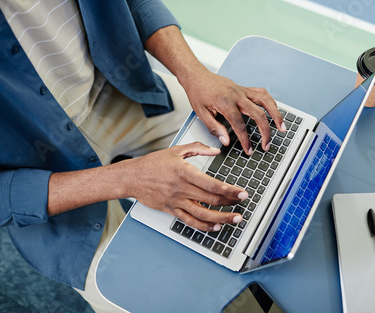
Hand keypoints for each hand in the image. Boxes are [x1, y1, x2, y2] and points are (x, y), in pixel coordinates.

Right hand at [123, 142, 247, 230]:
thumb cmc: (152, 163)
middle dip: (230, 203)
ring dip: (221, 218)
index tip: (242, 192)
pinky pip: (190, 222)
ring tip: (234, 219)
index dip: (230, 190)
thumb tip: (215, 150)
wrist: (131, 177)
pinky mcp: (171, 210)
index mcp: (185, 172)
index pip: (212, 184)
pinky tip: (215, 227)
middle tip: (243, 203)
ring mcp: (176, 201)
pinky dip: (204, 226)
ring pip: (203, 214)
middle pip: (211, 200)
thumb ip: (198, 148)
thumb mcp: (176, 150)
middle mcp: (182, 189)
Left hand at [181, 69, 285, 154]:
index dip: (246, 140)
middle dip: (265, 132)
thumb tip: (226, 141)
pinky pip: (262, 93)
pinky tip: (274, 111)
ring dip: (276, 114)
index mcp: (225, 103)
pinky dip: (270, 102)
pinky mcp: (244, 88)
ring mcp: (242, 91)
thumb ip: (214, 128)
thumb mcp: (201, 113)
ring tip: (282, 127)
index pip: (240, 126)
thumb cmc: (198, 93)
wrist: (197, 76)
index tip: (248, 150)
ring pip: (266, 101)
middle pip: (258, 114)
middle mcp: (237, 96)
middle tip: (266, 144)